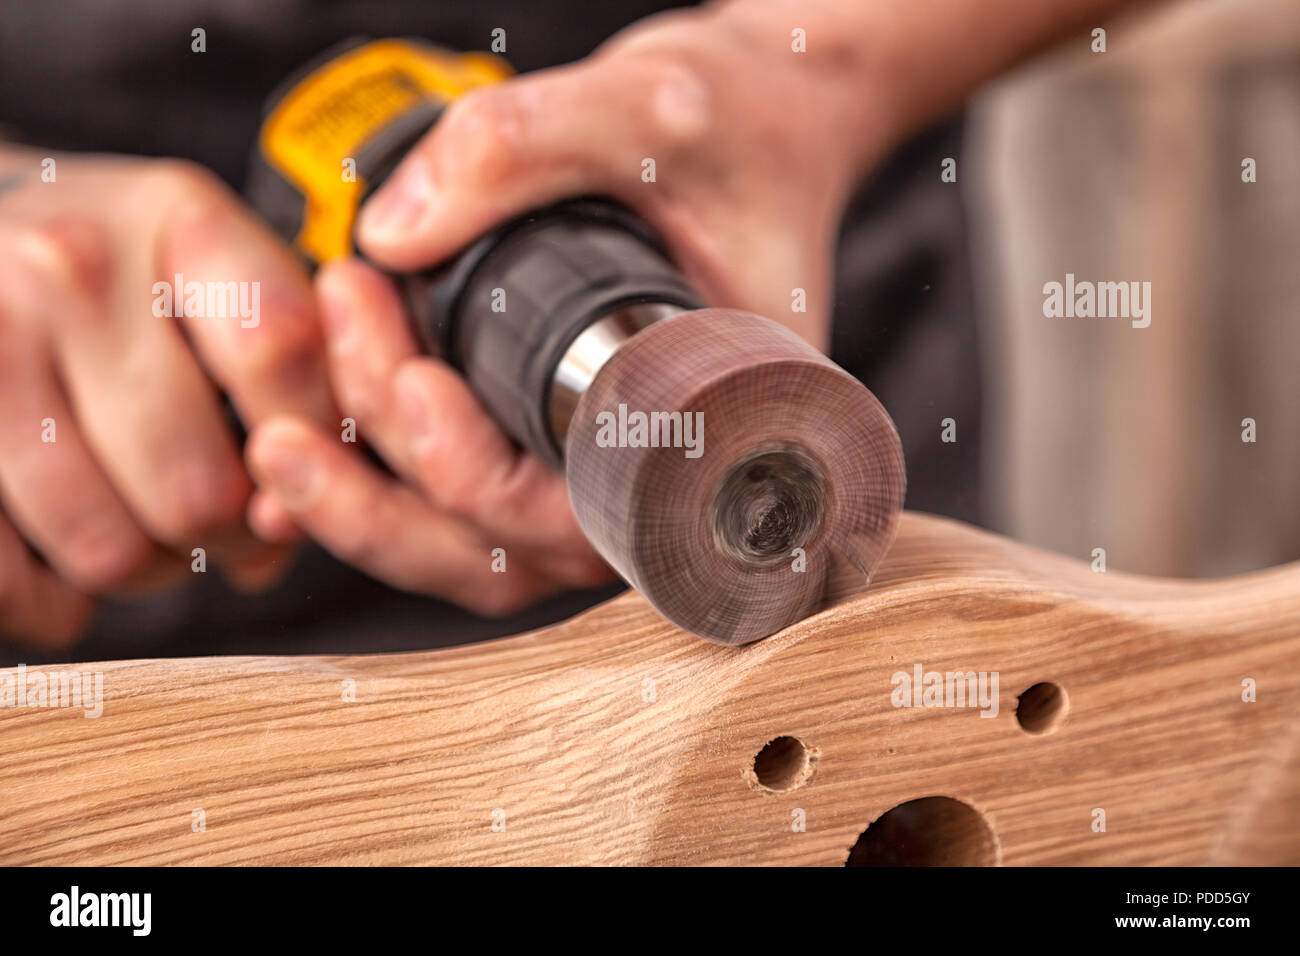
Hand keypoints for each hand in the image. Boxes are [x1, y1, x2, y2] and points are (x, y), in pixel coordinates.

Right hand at [0, 151, 335, 647]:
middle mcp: (69, 268)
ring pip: (108, 549)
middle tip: (216, 518)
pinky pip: (15, 581)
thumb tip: (284, 524)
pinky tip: (65, 555)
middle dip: (226, 535)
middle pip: (198, 488)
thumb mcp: (222, 277)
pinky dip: (55, 601)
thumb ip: (289, 380)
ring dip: (145, 570)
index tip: (305, 478)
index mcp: (178, 219)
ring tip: (144, 526)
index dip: (312, 449)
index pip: (280, 356)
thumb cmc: (128, 280)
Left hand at [247, 2, 877, 613]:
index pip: (586, 514)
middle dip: (382, 490)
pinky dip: (377, 470)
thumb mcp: (650, 106)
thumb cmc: (745, 127)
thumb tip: (388, 233)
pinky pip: (452, 500)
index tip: (414, 380)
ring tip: (294, 388)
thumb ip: (525, 147)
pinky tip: (317, 404)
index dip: (479, 478)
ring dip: (365, 492)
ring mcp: (597, 470)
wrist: (761, 121)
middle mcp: (655, 474)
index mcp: (715, 427)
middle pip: (500, 552)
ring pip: (466, 544)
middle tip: (312, 376)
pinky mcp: (550, 443)